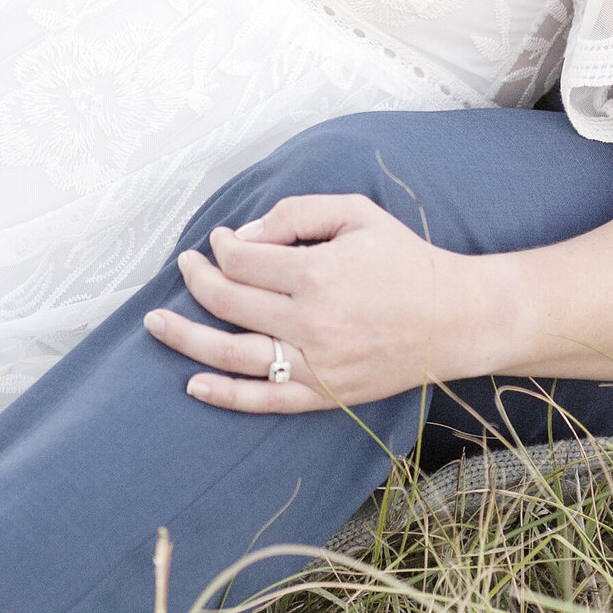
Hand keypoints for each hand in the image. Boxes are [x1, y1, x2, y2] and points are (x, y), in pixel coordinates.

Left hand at [144, 193, 476, 412]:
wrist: (456, 319)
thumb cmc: (404, 260)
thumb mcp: (357, 214)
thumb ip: (297, 213)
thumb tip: (246, 235)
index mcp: (317, 272)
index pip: (242, 259)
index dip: (223, 246)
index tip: (222, 239)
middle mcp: (310, 321)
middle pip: (229, 301)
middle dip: (197, 279)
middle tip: (185, 265)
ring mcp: (315, 363)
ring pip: (233, 354)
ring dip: (187, 338)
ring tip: (156, 323)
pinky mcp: (324, 394)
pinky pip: (263, 399)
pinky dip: (224, 395)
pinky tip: (194, 382)